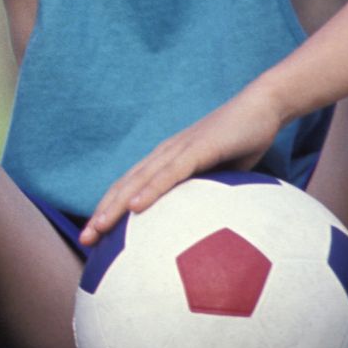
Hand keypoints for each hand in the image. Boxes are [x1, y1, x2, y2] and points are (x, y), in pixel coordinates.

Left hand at [80, 91, 285, 246]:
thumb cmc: (242, 143)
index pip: (128, 190)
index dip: (109, 212)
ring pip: (139, 182)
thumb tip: (205, 230)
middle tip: (84, 240)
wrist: (263, 107)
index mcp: (164, 162)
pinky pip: (169, 174)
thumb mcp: (221, 179)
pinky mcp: (197, 148)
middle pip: (124, 187)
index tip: (94, 238)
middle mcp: (163, 155)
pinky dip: (149, 190)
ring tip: (98, 228)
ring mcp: (178, 150)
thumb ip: (206, 198)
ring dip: (116, 206)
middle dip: (102, 214)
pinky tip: (135, 207)